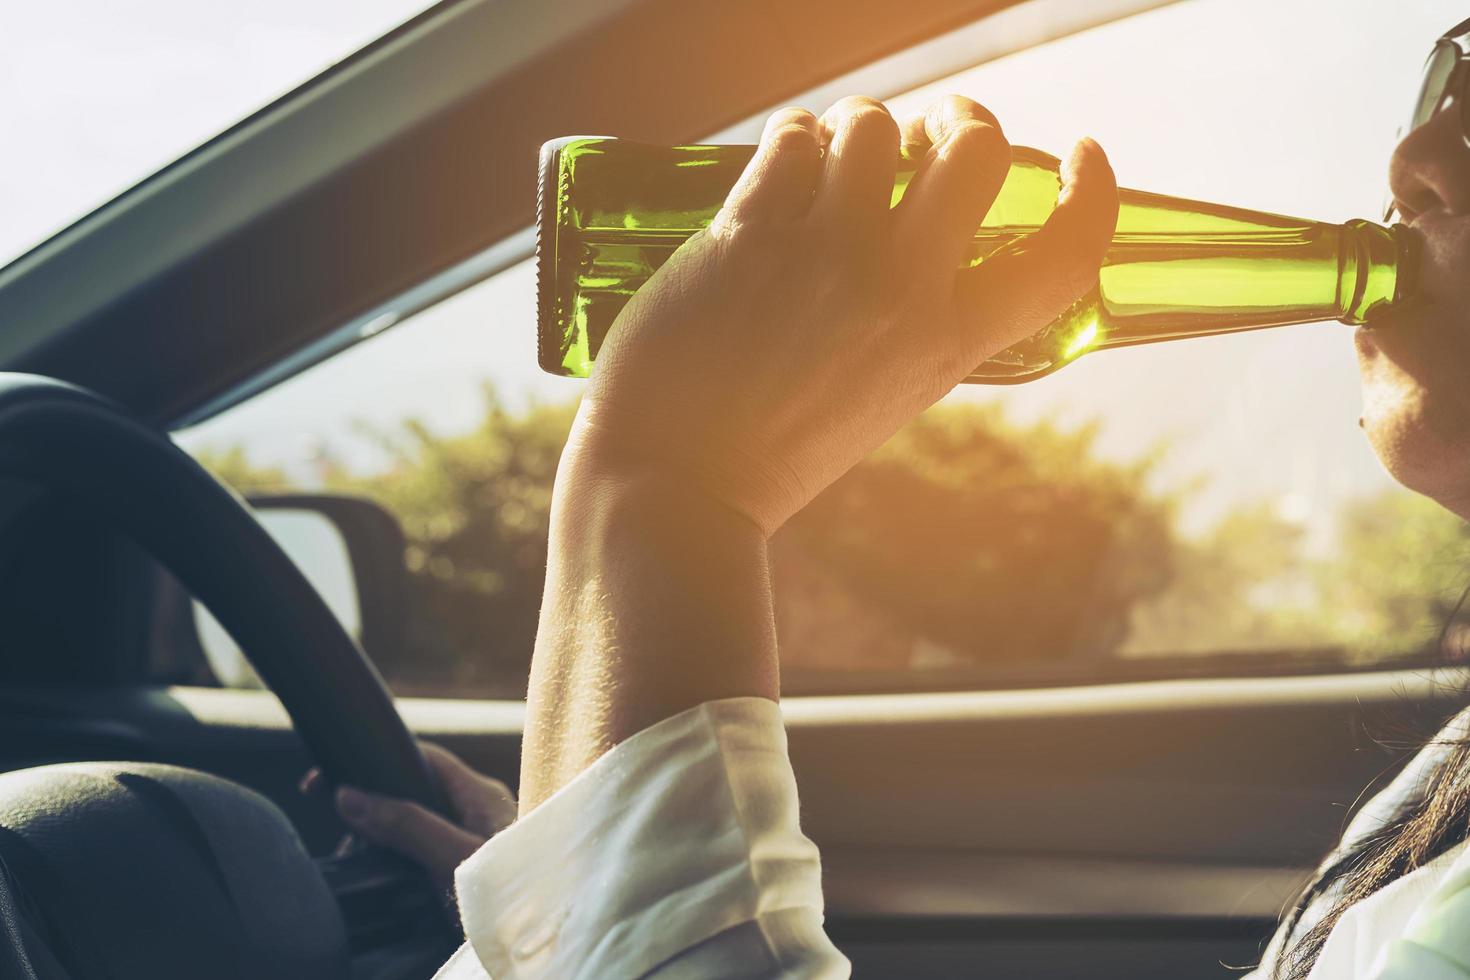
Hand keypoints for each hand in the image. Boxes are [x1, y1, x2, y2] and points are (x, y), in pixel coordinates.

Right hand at [301, 742, 516, 891]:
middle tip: (342, 842)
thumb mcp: (455, 859)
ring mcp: (480, 841)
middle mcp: (481, 811)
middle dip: (373, 810)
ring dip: (384, 842)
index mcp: (480, 794)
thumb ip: (407, 825)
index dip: (372, 760)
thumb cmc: (519, 895)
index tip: (325, 780)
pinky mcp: (476, 873)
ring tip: (356, 865)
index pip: (419, 758)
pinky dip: (400, 865)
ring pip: (419, 827)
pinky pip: (428, 856)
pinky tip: (383, 884)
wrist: (556, 941)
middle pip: (414, 793)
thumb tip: (349, 794)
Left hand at [564, 95, 1117, 536]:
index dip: (1093, 193)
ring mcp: (826, 256)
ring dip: (857, 127)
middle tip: (926, 138)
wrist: (674, 483)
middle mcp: (902, 291)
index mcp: (949, 344)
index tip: (1084, 155)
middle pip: (978, 150)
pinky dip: (792, 138)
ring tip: (829, 158)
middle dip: (959, 121)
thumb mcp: (885, 395)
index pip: (1067, 256)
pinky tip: (780, 168)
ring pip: (875, 125)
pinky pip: (792, 138)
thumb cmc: (773, 452)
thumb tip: (922, 241)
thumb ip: (921, 326)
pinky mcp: (749, 232)